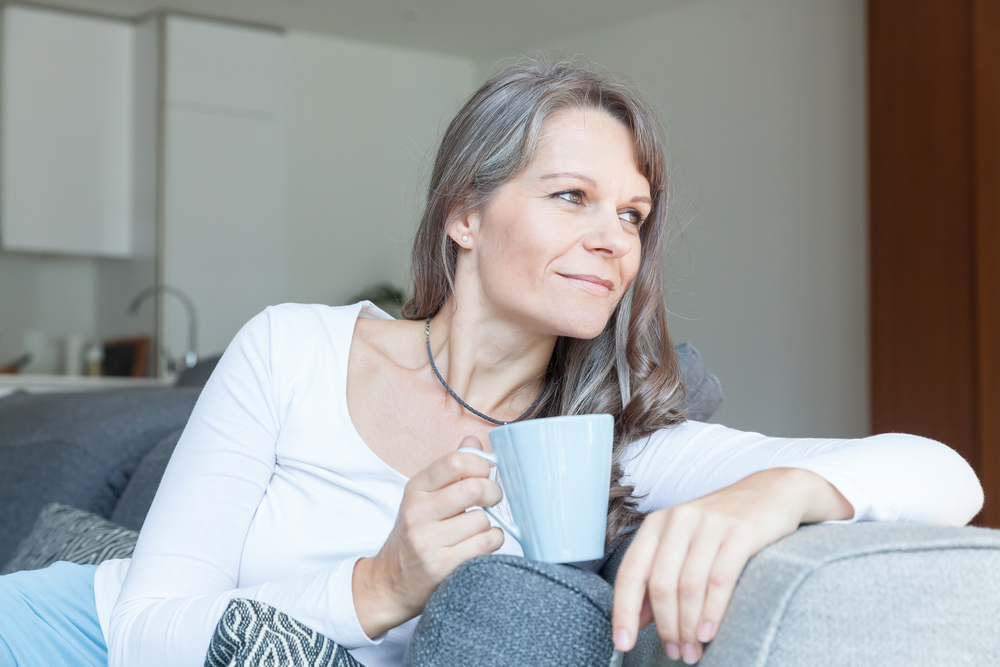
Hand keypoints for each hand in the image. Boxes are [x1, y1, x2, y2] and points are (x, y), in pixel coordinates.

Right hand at [353, 436, 504, 637]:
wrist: (391, 581)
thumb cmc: (416, 532)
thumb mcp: (425, 496)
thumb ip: (451, 468)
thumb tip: (474, 440)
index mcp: (416, 488)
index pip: (455, 461)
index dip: (481, 464)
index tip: (487, 473)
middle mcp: (418, 512)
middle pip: (474, 489)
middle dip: (494, 491)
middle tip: (492, 498)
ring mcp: (428, 540)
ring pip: (483, 520)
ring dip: (490, 523)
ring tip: (478, 527)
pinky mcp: (441, 566)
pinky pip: (485, 544)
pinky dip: (492, 541)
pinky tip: (480, 543)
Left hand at [611, 468, 851, 663]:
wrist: (772, 493)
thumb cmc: (722, 525)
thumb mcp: (684, 544)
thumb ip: (659, 577)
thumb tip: (636, 619)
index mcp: (657, 524)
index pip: (630, 572)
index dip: (623, 611)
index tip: (622, 643)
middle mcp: (678, 520)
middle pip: (660, 584)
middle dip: (666, 626)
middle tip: (676, 652)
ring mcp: (709, 523)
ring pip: (689, 585)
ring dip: (688, 626)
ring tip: (692, 650)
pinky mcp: (740, 532)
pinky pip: (720, 579)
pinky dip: (711, 612)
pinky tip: (708, 633)